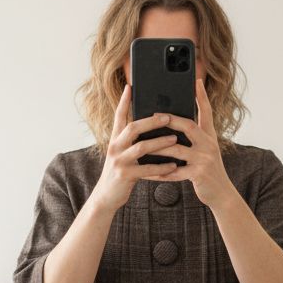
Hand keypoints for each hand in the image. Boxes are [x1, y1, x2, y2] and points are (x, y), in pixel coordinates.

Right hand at [91, 83, 178, 213]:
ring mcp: (119, 161)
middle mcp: (115, 147)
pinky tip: (173, 165)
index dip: (125, 101)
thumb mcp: (122, 154)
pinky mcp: (125, 175)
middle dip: (151, 121)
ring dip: (160, 142)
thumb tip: (149, 128)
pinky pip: (146, 169)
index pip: (119, 116)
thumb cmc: (120, 173)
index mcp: (115, 139)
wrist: (107, 196)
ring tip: (175, 138)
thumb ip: (131, 142)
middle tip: (168, 116)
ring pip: (141, 147)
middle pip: (133, 128)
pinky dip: (161, 167)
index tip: (131, 86)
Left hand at [148, 77, 233, 210]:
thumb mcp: (206, 151)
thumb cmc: (208, 171)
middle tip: (154, 115)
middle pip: (188, 126)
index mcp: (209, 136)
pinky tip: (148, 173)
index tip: (195, 81)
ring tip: (142, 146)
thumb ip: (195, 138)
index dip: (201, 96)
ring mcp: (204, 159)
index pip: (206, 112)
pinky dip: (160, 173)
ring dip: (158, 148)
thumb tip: (174, 127)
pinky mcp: (199, 174)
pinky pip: (174, 172)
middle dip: (170, 119)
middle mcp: (209, 144)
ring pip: (176, 149)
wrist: (221, 193)